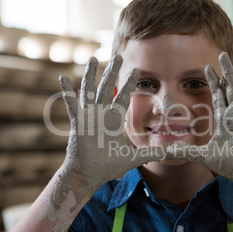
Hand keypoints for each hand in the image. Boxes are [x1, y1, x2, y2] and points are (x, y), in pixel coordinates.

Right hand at [54, 56, 162, 211]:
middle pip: (107, 88)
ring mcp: (88, 117)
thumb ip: (151, 154)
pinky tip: (63, 78)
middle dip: (112, 73)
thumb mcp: (132, 157)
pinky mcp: (77, 123)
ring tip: (92, 59)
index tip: (137, 71)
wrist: (89, 174)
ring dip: (91, 75)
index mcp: (114, 120)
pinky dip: (67, 92)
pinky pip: (71, 105)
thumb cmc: (108, 165)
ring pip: (90, 91)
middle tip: (118, 57)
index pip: (123, 97)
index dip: (129, 84)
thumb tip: (169, 153)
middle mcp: (101, 114)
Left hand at [167, 52, 232, 231]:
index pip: (218, 95)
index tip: (207, 66)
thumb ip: (185, 150)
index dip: (213, 81)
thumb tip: (165, 152)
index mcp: (223, 119)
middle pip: (231, 87)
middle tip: (222, 54)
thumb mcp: (202, 155)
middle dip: (227, 70)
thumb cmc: (227, 164)